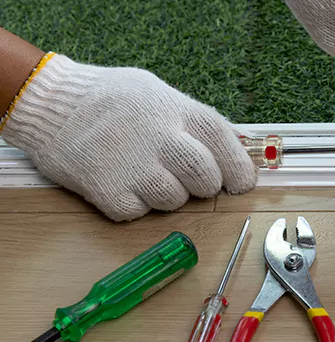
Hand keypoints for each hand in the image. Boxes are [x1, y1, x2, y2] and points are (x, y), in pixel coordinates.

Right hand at [2, 54, 255, 220]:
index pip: (224, 142)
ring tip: (146, 174)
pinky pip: (139, 212)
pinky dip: (135, 205)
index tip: (242, 183)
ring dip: (168, 196)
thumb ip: (193, 120)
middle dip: (204, 186)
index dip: (238, 167)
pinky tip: (122, 182)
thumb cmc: (111, 99)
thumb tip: (233, 146)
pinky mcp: (107, 190)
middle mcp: (160, 137)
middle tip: (192, 181)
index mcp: (176, 110)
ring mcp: (133, 166)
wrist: (50, 103)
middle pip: (205, 179)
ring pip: (174, 201)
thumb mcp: (158, 94)